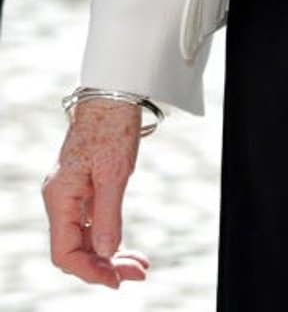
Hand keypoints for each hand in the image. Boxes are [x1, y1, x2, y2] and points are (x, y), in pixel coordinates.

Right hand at [43, 100, 148, 288]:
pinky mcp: (83, 188)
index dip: (88, 271)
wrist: (113, 93)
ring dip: (110, 255)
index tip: (116, 280)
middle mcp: (60, 200)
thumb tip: (107, 253)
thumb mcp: (114, 172)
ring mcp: (71, 195)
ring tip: (139, 266)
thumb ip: (108, 215)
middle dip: (105, 266)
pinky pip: (91, 223)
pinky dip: (110, 237)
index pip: (64, 252)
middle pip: (75, 249)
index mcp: (60, 197)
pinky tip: (127, 249)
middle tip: (138, 274)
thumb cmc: (112, 126)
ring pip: (85, 238)